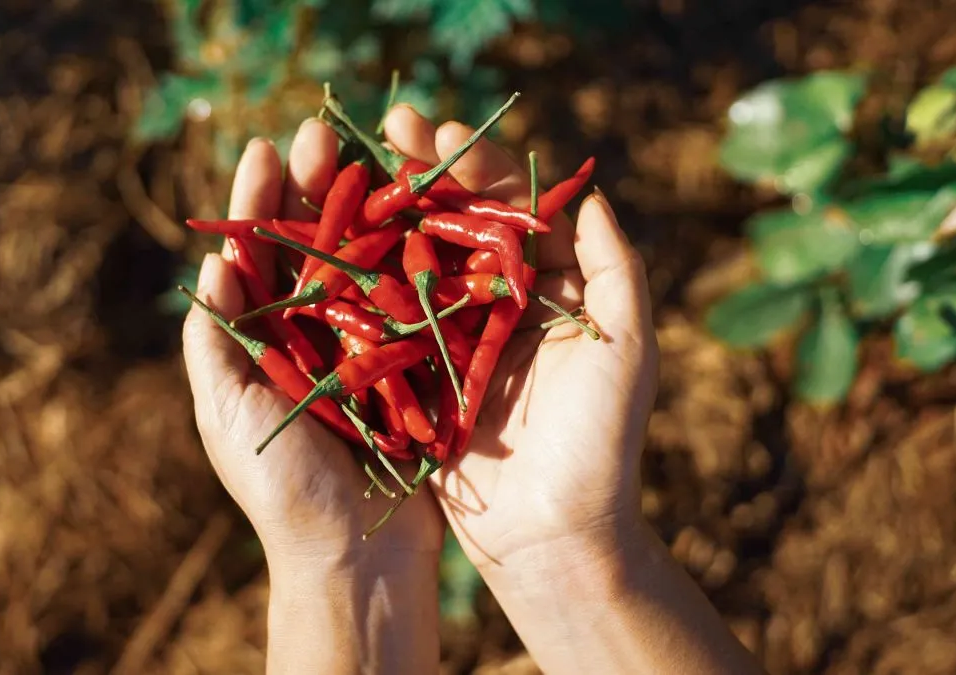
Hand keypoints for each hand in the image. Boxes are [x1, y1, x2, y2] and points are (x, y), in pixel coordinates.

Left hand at [183, 121, 444, 562]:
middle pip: (312, 246)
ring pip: (364, 261)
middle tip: (320, 136)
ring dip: (366, 206)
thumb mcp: (228, 416)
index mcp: (262, 343)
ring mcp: (366, 346)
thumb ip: (215, 344)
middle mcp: (313, 335)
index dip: (258, 203)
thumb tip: (212, 264)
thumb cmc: (283, 492)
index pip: (256, 258)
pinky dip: (416, 255)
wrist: (359, 557)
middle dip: (313, 189)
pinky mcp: (415, 364)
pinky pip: (412, 300)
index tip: (265, 152)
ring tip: (370, 154)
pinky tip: (423, 211)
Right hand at [380, 105, 659, 569]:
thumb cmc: (600, 443)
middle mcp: (496, 305)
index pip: (508, 209)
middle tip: (386, 126)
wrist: (553, 535)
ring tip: (347, 169)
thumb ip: (615, 269)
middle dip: (422, 172)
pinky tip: (329, 244)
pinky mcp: (415, 376)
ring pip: (414, 261)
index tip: (439, 128)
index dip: (475, 165)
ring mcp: (452, 338)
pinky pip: (384, 320)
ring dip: (383, 214)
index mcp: (546, 290)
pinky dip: (359, 282)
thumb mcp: (626, 349)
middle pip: (455, 223)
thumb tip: (592, 191)